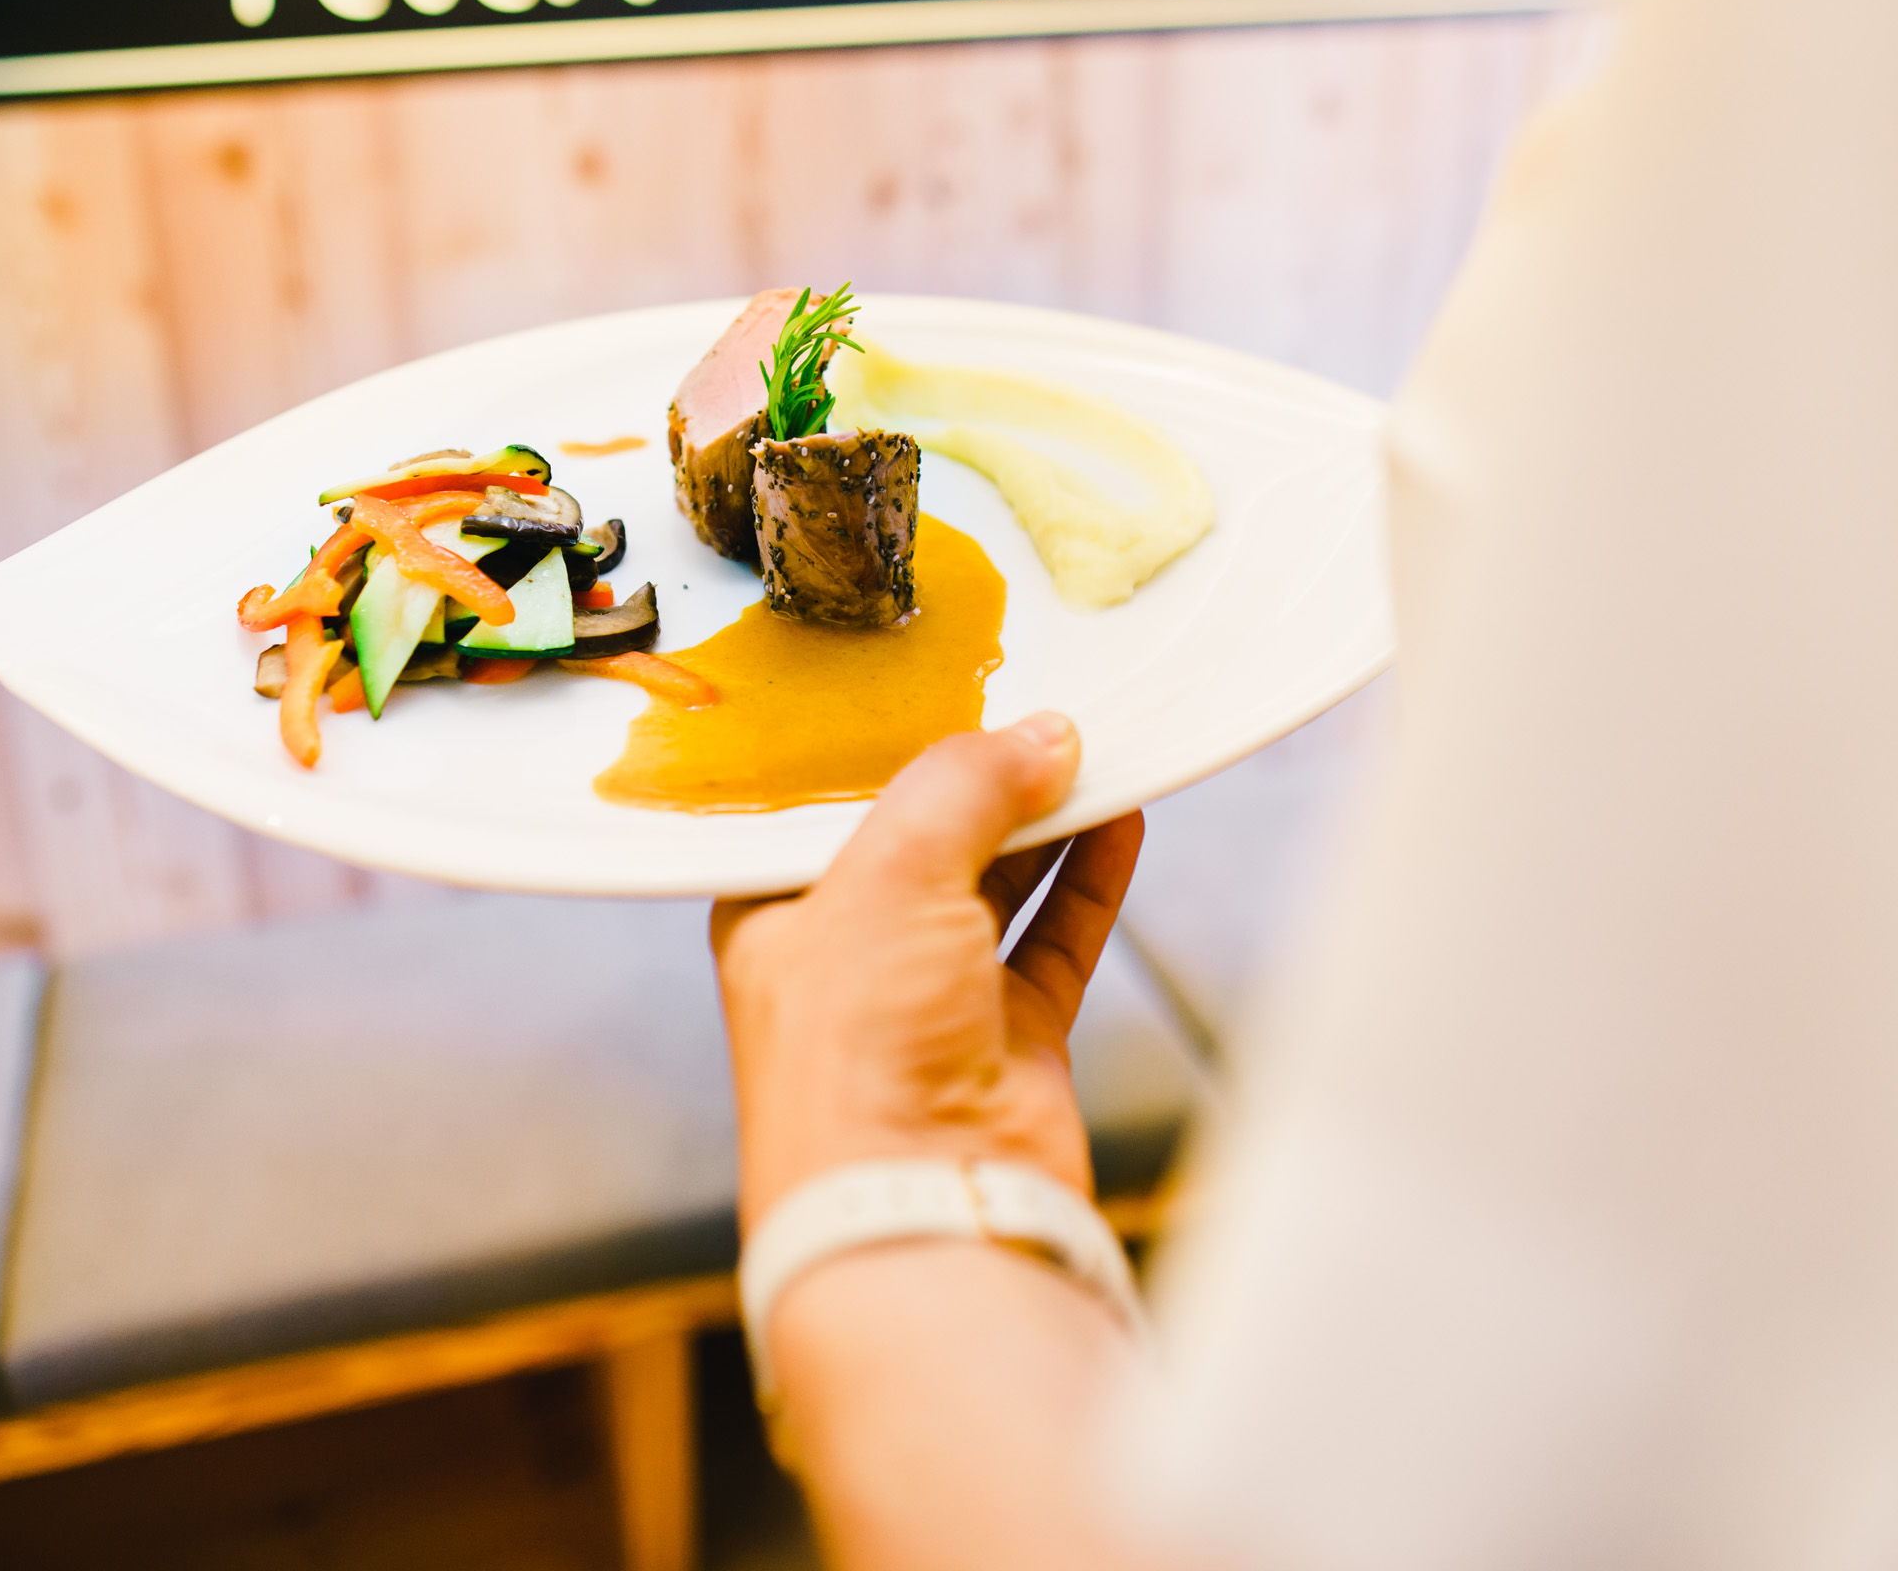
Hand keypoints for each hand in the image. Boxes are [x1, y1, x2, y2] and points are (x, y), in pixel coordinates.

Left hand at [710, 711, 1147, 1227]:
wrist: (919, 1213)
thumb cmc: (855, 1060)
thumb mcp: (891, 876)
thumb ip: (965, 788)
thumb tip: (1041, 738)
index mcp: (778, 913)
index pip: (831, 807)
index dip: (891, 748)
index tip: (951, 685)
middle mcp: (852, 957)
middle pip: (926, 840)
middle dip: (981, 780)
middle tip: (1043, 711)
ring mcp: (934, 1002)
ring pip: (998, 883)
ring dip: (1047, 821)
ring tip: (1096, 750)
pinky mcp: (1010, 1042)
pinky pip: (1055, 938)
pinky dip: (1090, 880)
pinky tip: (1119, 822)